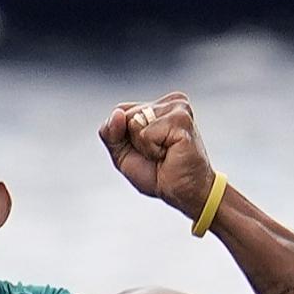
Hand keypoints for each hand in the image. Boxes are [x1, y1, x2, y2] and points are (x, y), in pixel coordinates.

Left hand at [98, 93, 216, 222]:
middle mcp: (169, 102)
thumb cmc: (157, 174)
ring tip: (165, 154)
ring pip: (135, 122)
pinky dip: (153, 151)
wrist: (183, 192)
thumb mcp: (122, 154)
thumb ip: (110, 133)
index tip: (146, 150)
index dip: (123, 136)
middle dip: (134, 142)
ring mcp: (178, 108)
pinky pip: (147, 134)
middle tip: (157, 154)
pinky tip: (170, 153)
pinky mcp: (182, 120)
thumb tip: (116, 114)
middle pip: (126, 115)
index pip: (121, 110)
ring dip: (145, 147)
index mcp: (157, 105)